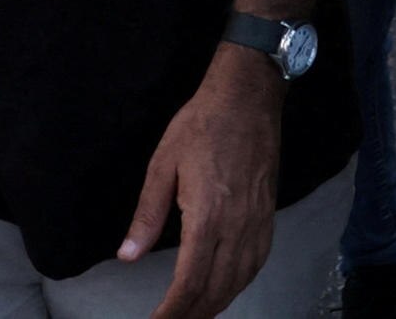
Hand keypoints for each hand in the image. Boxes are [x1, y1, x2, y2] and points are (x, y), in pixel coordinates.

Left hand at [117, 49, 282, 318]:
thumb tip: (127, 256)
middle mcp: (236, 227)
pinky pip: (256, 264)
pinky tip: (225, 289)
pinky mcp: (268, 216)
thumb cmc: (202, 124)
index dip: (171, 312)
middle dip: (190, 315)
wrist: (248, 97)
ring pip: (238, 282)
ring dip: (215, 305)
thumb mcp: (163, 164)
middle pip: (215, 291)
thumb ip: (146, 215)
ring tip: (192, 314)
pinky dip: (238, 285)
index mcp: (207, 216)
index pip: (189, 283)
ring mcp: (257, 223)